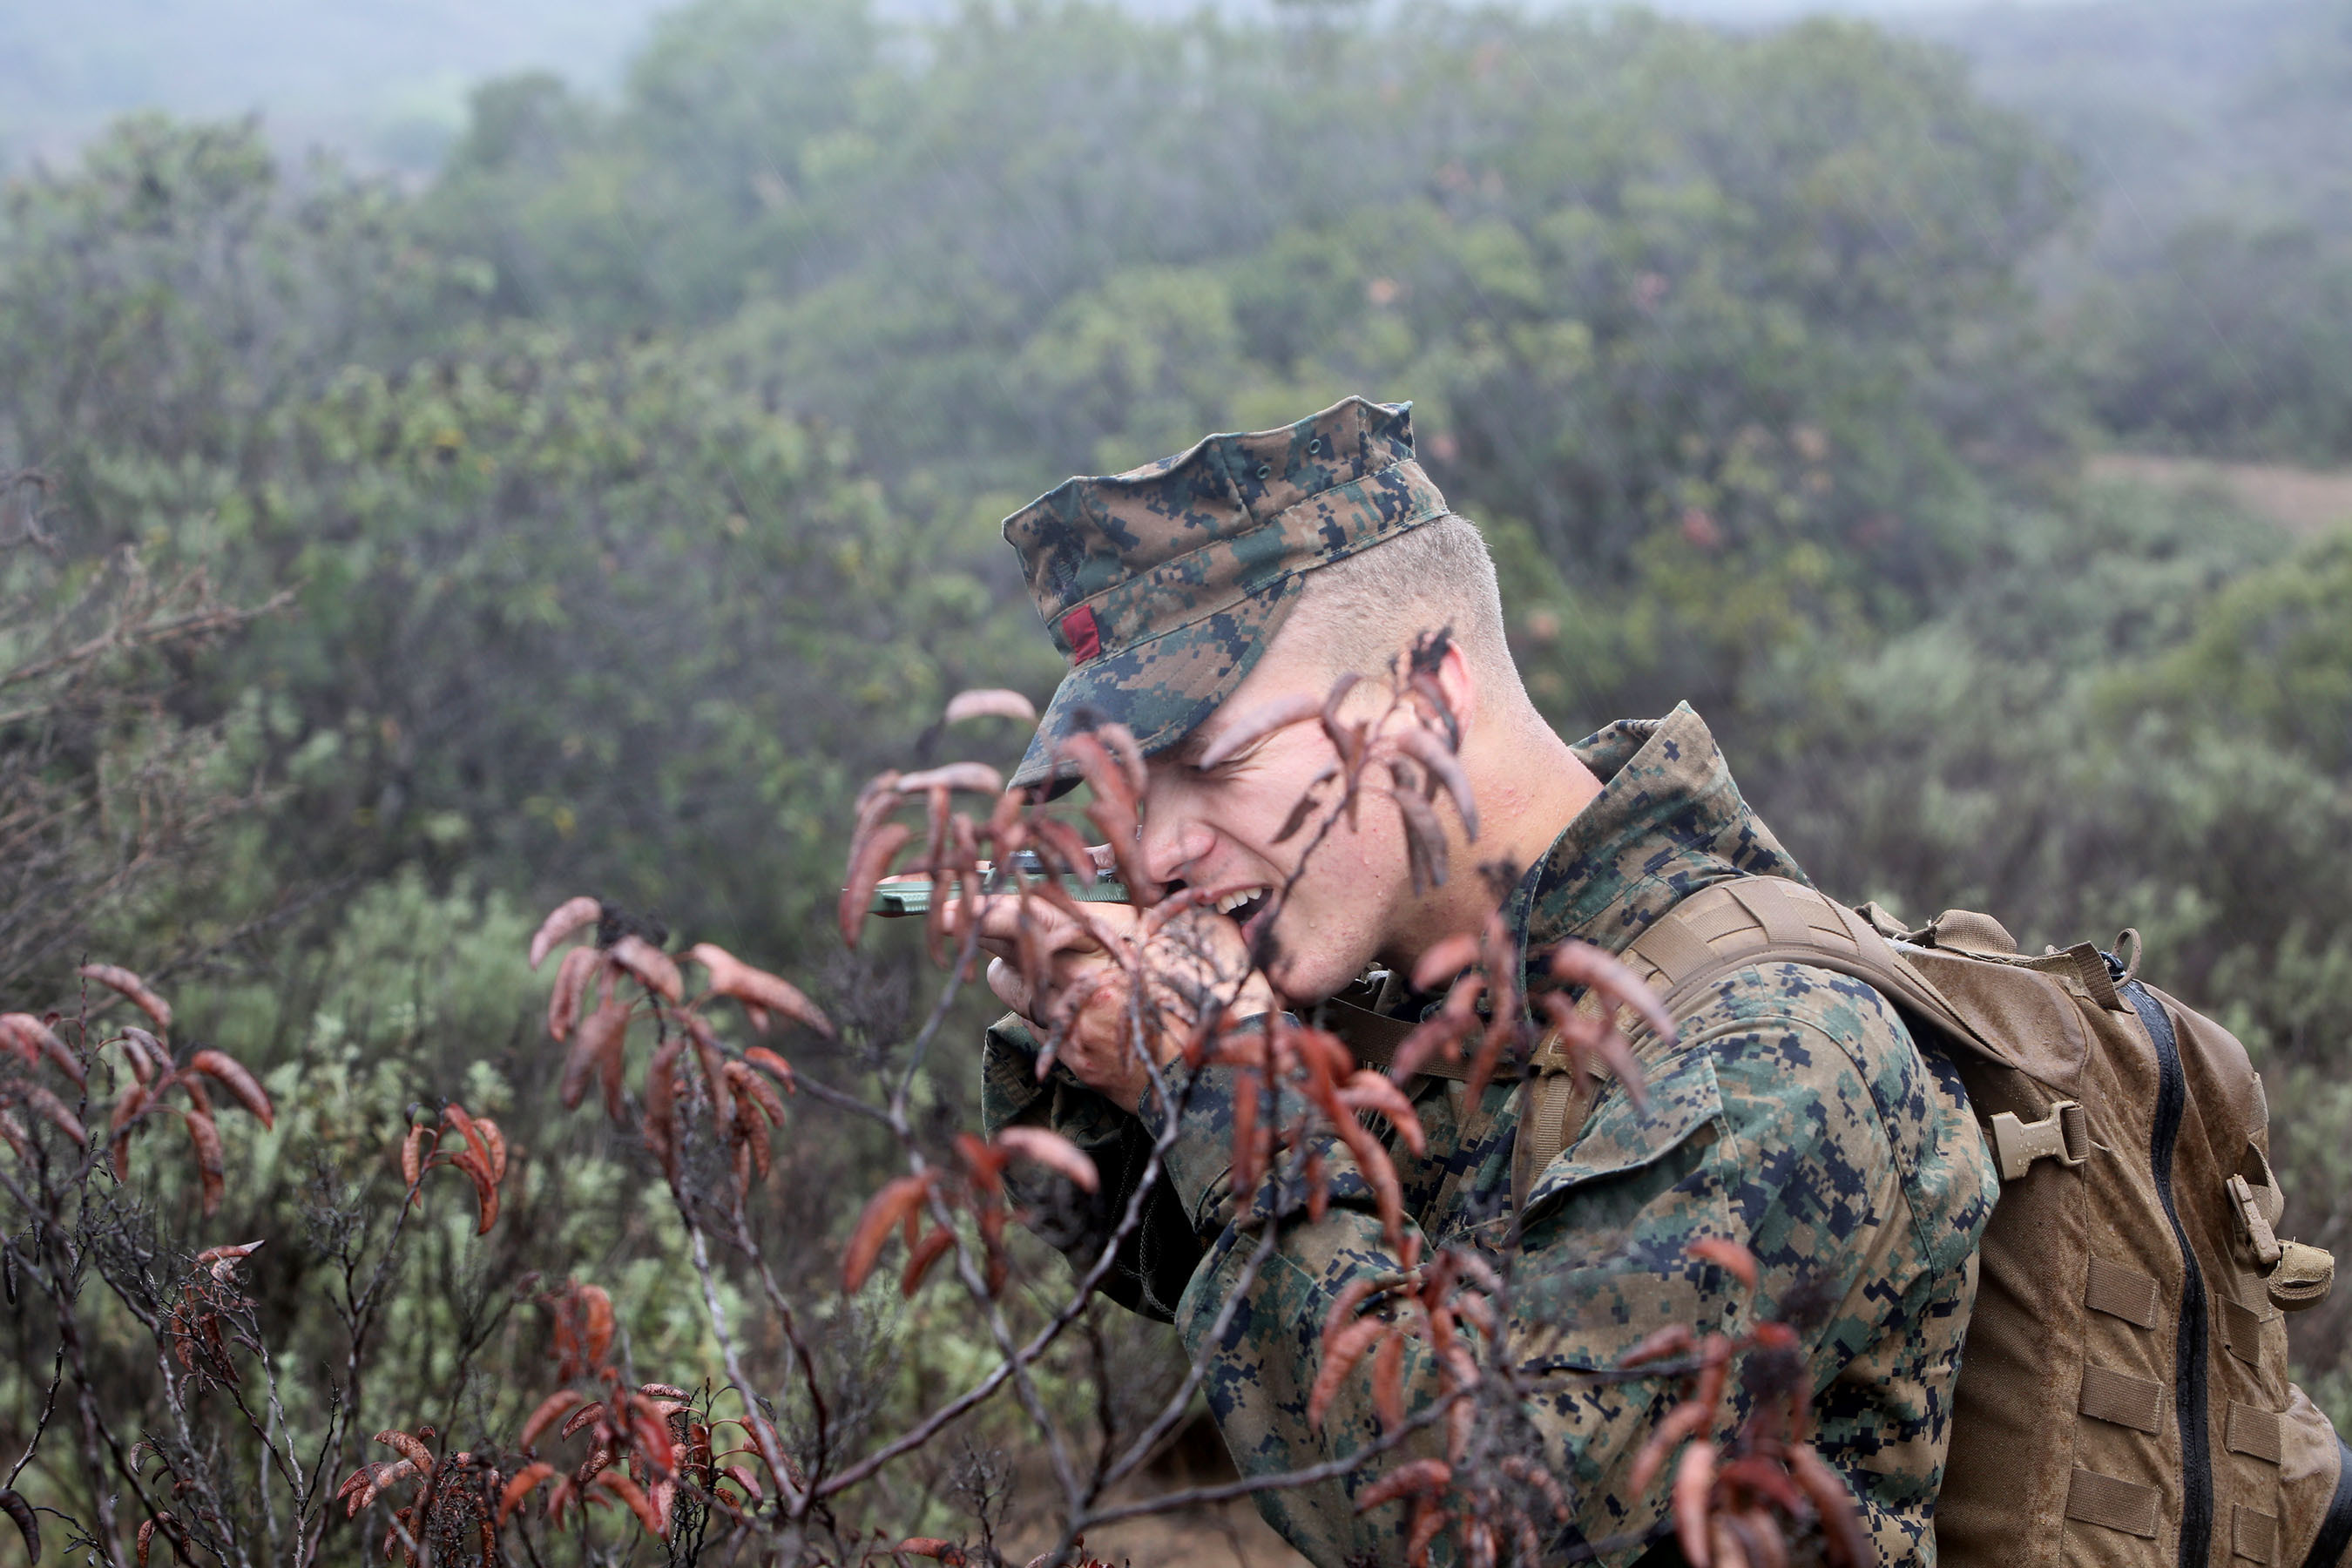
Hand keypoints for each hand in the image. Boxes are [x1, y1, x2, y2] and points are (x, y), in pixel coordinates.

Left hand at [950, 892, 1278, 1112]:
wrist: (1223, 1072)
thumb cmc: (1214, 985)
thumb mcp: (1192, 921)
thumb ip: (1147, 889)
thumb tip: (1110, 853)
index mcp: (1099, 936)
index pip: (1018, 916)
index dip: (979, 909)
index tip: (946, 906)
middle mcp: (1071, 979)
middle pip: (1000, 951)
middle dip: (990, 932)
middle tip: (986, 918)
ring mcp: (1067, 1024)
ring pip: (1010, 987)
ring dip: (1019, 970)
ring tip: (1052, 961)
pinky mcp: (1071, 1059)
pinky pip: (1037, 1024)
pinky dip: (1047, 1009)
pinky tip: (1080, 1005)